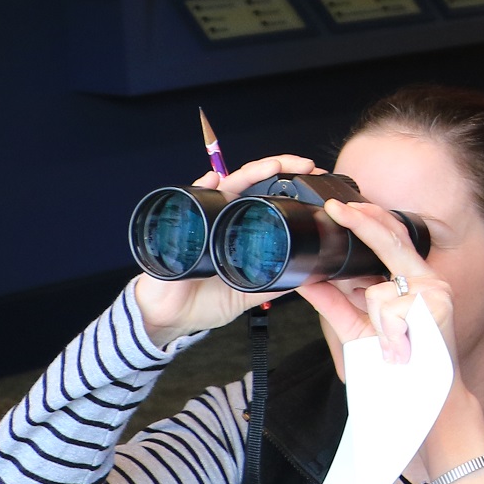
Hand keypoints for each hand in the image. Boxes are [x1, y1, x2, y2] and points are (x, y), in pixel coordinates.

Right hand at [130, 153, 320, 346]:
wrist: (168, 319)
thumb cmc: (202, 302)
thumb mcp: (248, 292)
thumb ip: (274, 282)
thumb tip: (308, 276)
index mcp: (240, 229)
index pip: (267, 197)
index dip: (290, 186)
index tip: (315, 180)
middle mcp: (223, 218)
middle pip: (252, 183)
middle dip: (280, 169)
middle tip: (306, 165)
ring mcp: (203, 219)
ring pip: (229, 186)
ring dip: (252, 173)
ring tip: (275, 165)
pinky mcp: (181, 227)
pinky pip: (191, 202)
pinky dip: (202, 188)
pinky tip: (215, 180)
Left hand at [300, 201, 483, 476]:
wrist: (430, 409)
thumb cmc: (399, 372)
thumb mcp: (358, 332)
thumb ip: (335, 304)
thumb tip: (307, 279)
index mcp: (413, 283)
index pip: (390, 240)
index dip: (367, 220)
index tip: (339, 207)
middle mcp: (429, 283)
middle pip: (392, 240)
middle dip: (363, 222)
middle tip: (337, 208)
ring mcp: (436, 295)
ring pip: (380, 290)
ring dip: (375, 324)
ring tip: (392, 348)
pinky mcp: (438, 309)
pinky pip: (391, 310)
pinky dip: (387, 333)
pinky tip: (399, 349)